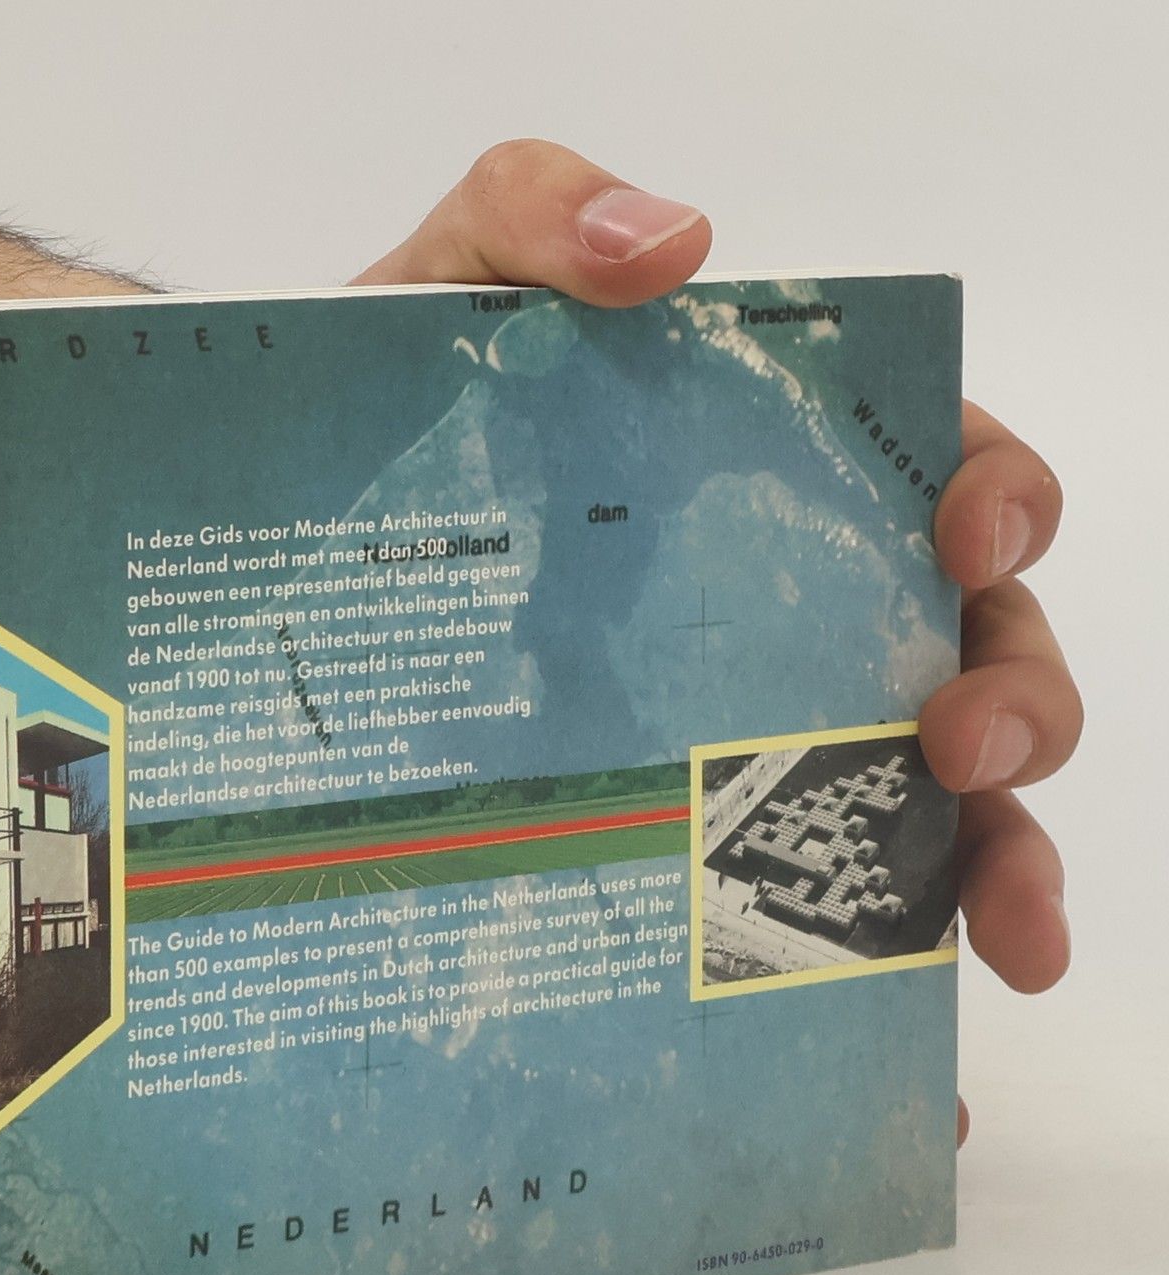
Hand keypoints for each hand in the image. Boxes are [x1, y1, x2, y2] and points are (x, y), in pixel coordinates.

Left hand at [356, 141, 1079, 1142]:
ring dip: (997, 862)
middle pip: (974, 653)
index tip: (964, 535)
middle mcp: (790, 616)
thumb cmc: (377, 416)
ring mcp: (741, 741)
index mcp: (774, 479)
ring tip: (1000, 930)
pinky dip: (877, 985)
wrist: (256, 550)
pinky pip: (805, 920)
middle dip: (1019, 700)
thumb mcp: (439, 285)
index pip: (943, 472)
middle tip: (960, 743)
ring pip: (927, 806)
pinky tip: (907, 1062)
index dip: (995, 496)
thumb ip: (535, 212)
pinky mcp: (678, 846)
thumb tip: (680, 243)